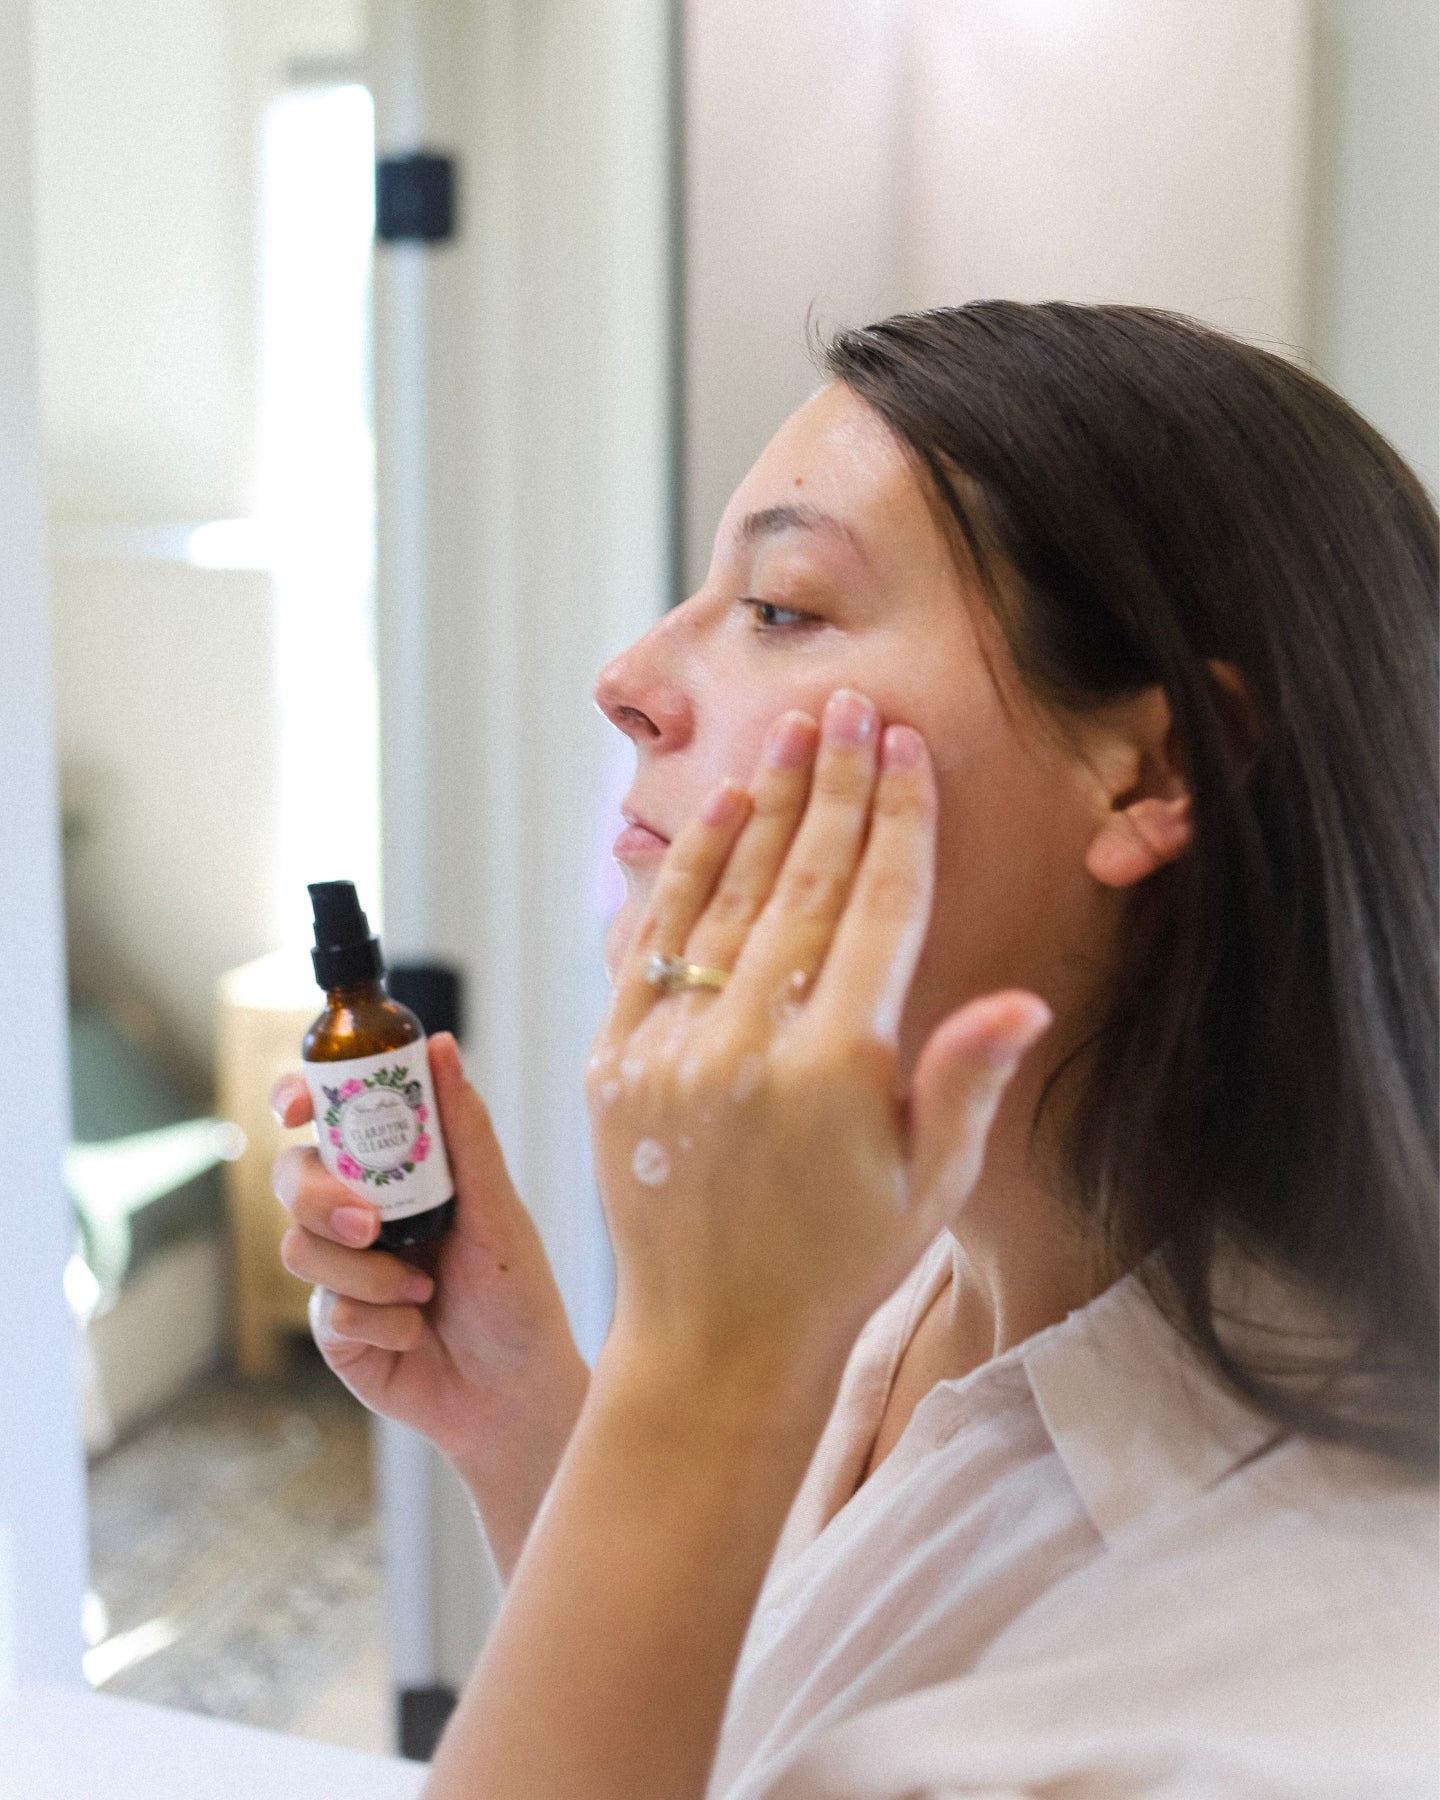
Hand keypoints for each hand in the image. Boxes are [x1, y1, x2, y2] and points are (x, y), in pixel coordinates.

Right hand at [271, 1034, 588, 1576]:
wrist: (516, 1394)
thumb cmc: (518, 1294)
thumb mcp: (498, 1208)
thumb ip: (464, 1131)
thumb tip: (440, 1047)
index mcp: (399, 1172)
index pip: (330, 1117)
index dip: (299, 1099)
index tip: (298, 1105)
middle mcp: (362, 1212)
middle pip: (292, 1175)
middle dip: (320, 1195)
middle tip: (370, 1222)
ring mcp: (341, 1271)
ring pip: (299, 1244)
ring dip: (364, 1272)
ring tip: (420, 1292)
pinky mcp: (333, 1329)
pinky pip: (325, 1308)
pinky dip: (376, 1320)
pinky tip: (414, 1332)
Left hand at [586, 689, 1051, 1395]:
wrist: (713, 1340)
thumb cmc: (840, 1267)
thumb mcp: (926, 1189)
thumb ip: (964, 1083)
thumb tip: (1023, 996)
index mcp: (838, 1072)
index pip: (879, 911)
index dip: (899, 822)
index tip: (907, 749)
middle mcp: (750, 1048)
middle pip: (803, 884)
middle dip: (835, 787)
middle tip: (850, 705)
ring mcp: (672, 1051)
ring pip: (726, 898)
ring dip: (765, 808)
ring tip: (792, 735)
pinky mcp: (616, 1061)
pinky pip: (652, 943)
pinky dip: (684, 871)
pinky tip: (717, 813)